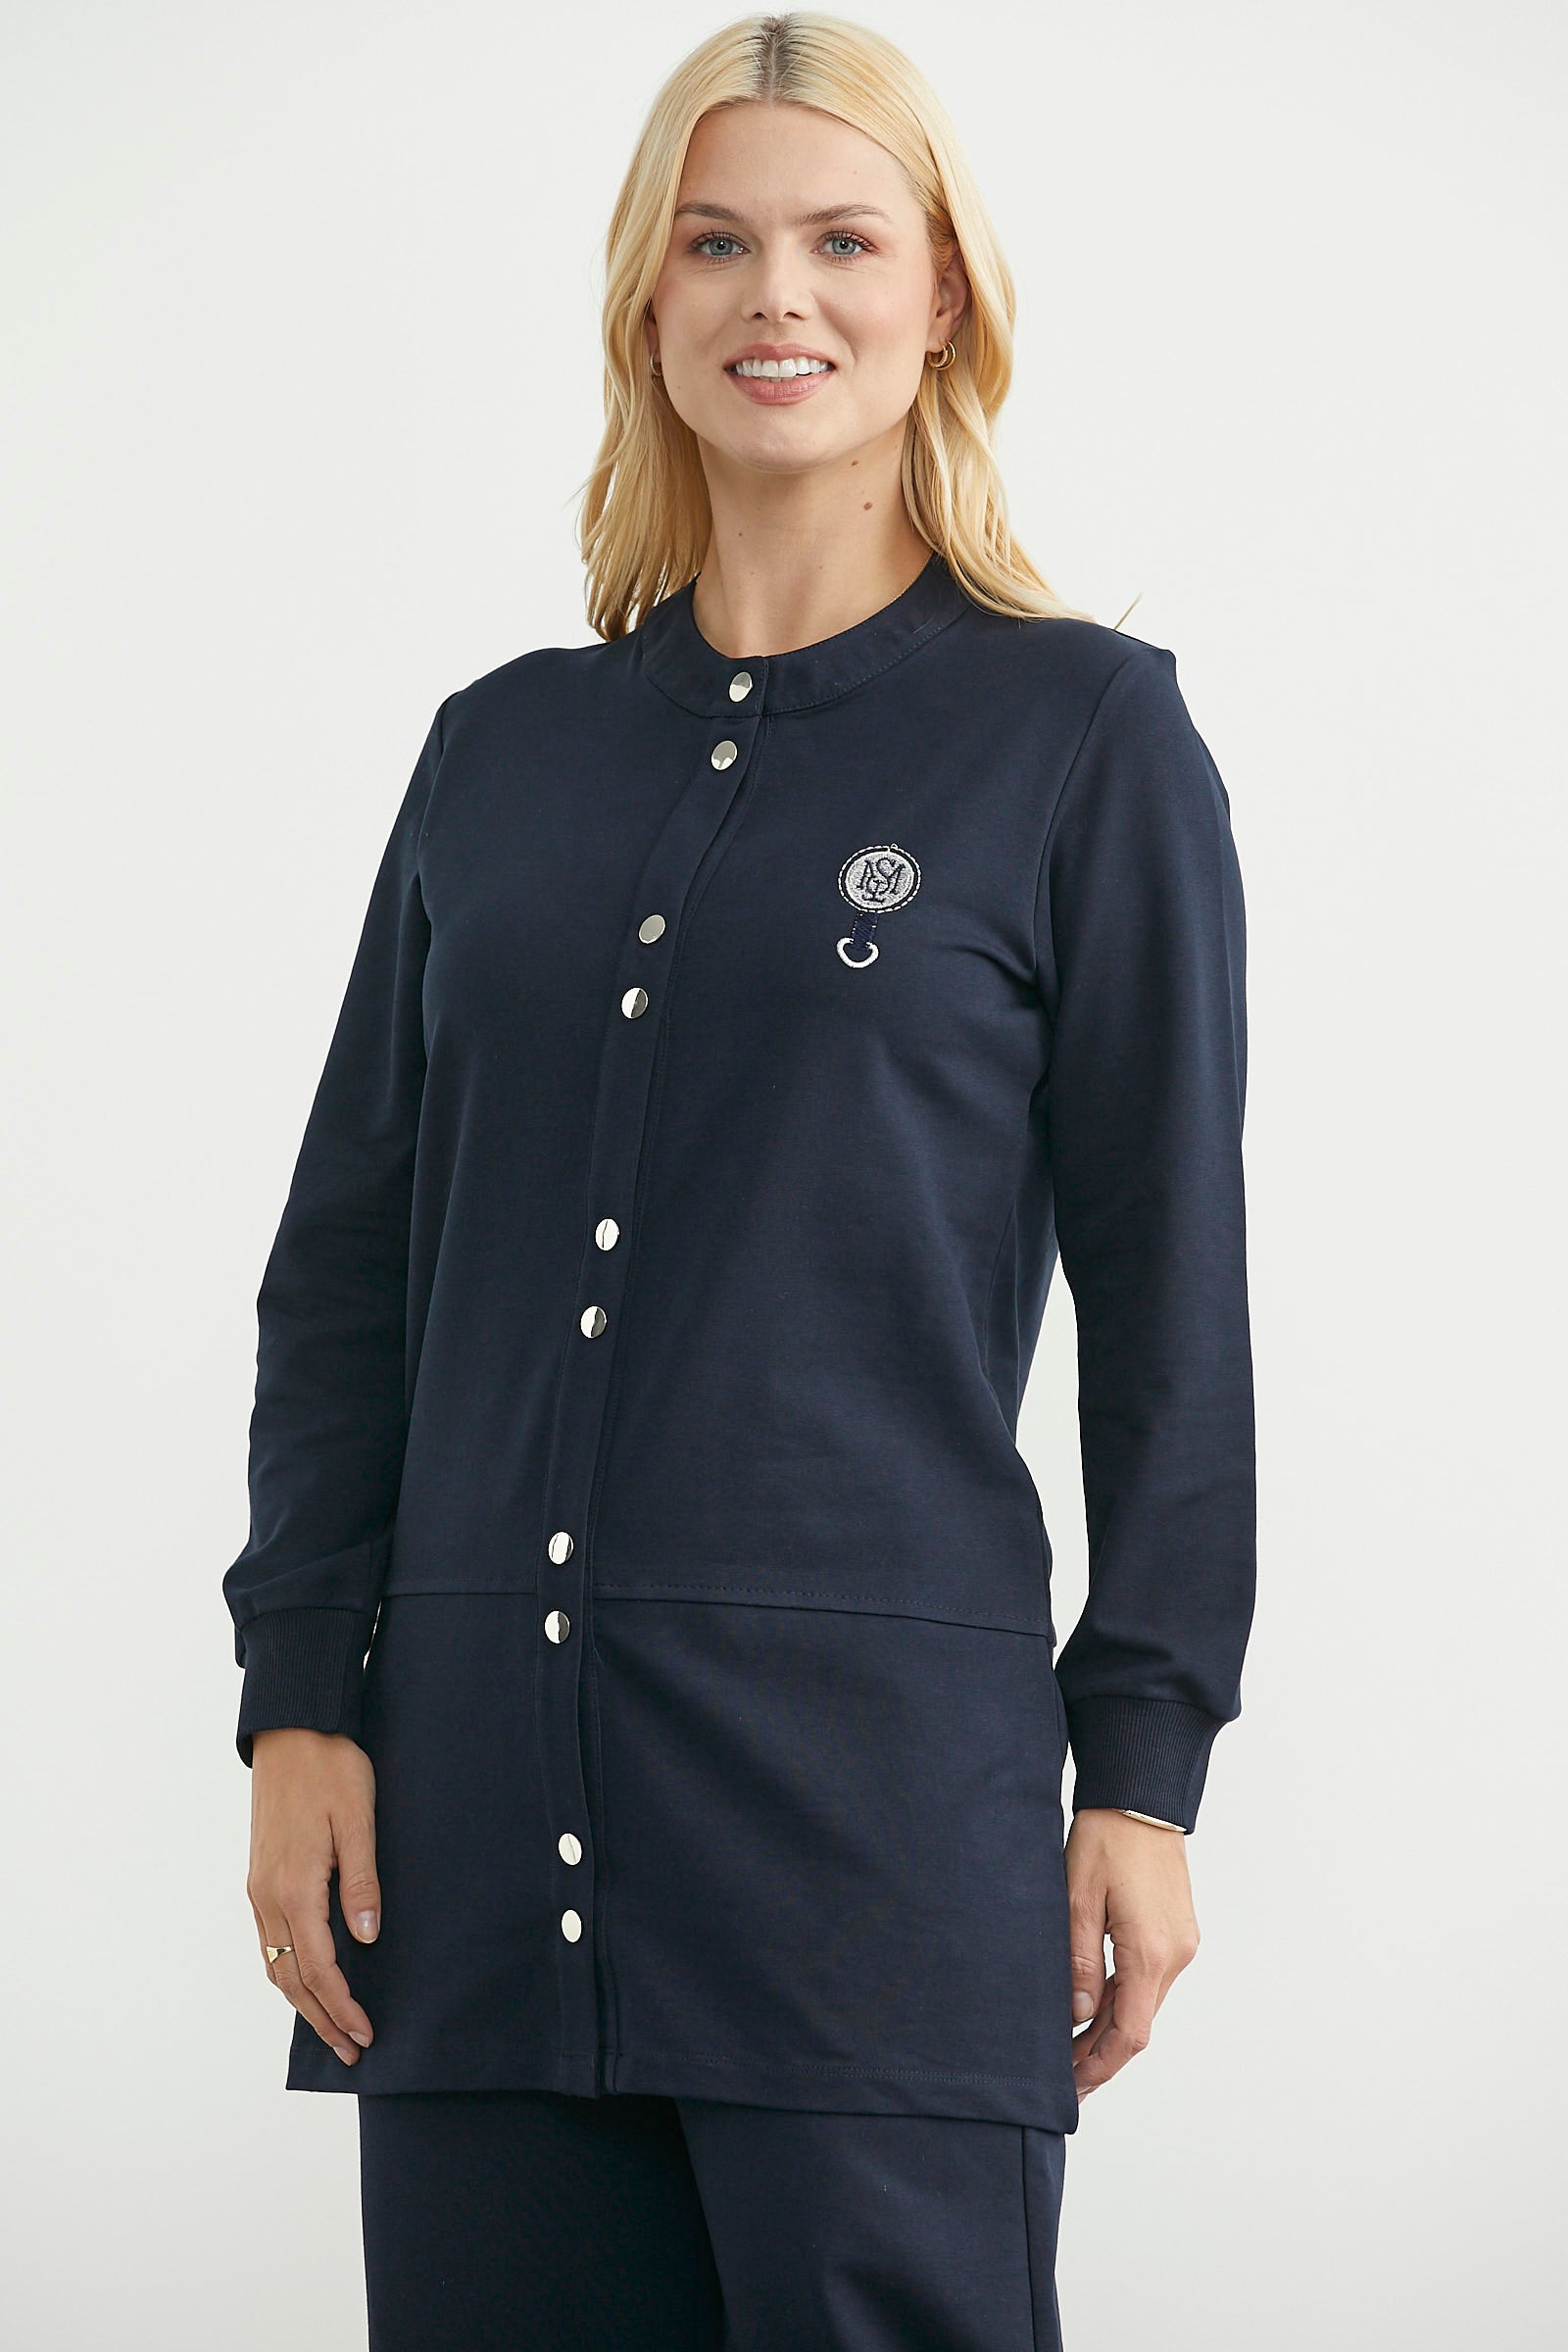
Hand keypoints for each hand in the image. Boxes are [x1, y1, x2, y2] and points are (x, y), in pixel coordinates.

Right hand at [247, 1728, 380, 2064]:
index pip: (319, 1967)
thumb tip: (366, 1937)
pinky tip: (305, 1980)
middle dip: (321, 2019)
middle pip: (291, 1978)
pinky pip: (268, 1941)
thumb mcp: (358, 1819)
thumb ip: (361, 1880)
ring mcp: (259, 1888)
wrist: (291, 1731)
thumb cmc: (331, 1769)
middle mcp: (268, 1895)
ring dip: (302, 2001)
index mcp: (295, 1886)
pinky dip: (286, 1971)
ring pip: (274, 1964)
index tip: (365, 2033)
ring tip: (331, 2028)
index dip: (341, 2006)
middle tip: (351, 2051)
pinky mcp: (259, 1877)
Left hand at [1064, 1808, 1199, 2099]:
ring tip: (1071, 2048)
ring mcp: (1180, 1943)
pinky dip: (1122, 1999)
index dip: (1100, 2066)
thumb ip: (1078, 1961)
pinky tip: (1094, 2008)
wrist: (1140, 1796)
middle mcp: (1175, 1954)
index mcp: (1151, 1952)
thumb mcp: (1077, 1898)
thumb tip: (1078, 2015)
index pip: (1129, 2033)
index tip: (1072, 2086)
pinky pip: (1148, 1978)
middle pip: (1138, 2023)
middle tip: (1063, 2077)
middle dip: (1101, 2054)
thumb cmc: (1106, 1838)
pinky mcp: (1175, 1930)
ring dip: (1110, 2027)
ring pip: (1143, 2002)